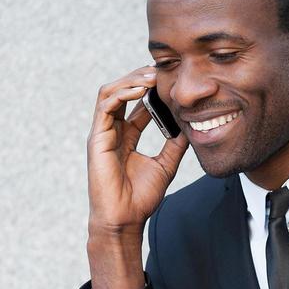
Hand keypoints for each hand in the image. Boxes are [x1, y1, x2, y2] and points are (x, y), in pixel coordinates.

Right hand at [87, 65, 188, 234]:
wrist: (126, 219)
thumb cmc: (140, 198)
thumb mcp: (165, 165)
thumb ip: (175, 144)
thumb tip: (191, 126)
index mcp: (125, 136)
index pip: (135, 104)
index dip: (149, 89)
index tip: (168, 78)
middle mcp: (111, 131)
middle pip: (121, 92)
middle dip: (139, 78)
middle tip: (161, 69)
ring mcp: (102, 133)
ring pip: (111, 93)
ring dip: (130, 80)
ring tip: (151, 76)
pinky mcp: (97, 138)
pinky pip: (106, 106)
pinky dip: (123, 93)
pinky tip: (141, 90)